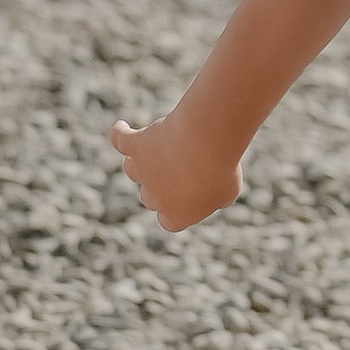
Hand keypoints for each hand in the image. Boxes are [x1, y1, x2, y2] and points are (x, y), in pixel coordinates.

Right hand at [112, 112, 240, 233]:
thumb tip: (211, 191)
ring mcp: (142, 171)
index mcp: (176, 215)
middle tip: (181, 168)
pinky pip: (121, 141)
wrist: (205, 143)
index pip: (168, 221)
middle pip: (149, 196)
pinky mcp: (137, 146)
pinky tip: (122, 127)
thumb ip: (218, 196)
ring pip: (132, 169)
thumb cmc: (221, 169)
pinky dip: (120, 134)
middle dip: (161, 185)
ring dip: (141, 162)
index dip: (176, 210)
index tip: (188, 198)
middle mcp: (153, 197)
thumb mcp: (229, 189)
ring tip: (154, 150)